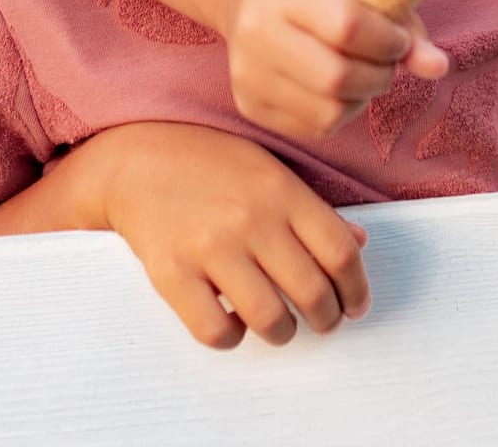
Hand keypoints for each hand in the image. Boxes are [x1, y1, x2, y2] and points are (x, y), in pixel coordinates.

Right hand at [90, 123, 371, 348]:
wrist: (137, 160)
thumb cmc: (211, 164)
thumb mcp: (268, 169)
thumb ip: (312, 209)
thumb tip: (359, 244)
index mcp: (281, 190)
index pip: (339, 252)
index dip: (357, 289)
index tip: (356, 305)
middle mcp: (251, 218)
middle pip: (312, 292)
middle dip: (327, 319)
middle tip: (325, 323)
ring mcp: (210, 247)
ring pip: (269, 319)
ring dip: (284, 333)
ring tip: (281, 327)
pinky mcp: (172, 274)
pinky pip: (215, 331)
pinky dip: (232, 337)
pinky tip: (233, 320)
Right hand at [224, 0, 448, 139]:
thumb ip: (400, 19)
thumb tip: (439, 66)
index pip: (348, 27)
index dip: (388, 40)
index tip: (400, 37)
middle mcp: (257, 32)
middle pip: (337, 78)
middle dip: (379, 74)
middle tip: (387, 59)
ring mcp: (247, 74)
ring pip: (328, 112)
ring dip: (362, 97)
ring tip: (363, 71)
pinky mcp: (249, 105)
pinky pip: (313, 128)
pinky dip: (340, 112)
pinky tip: (338, 86)